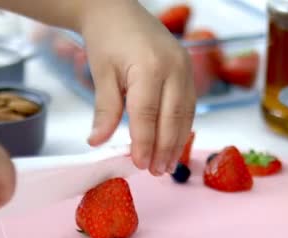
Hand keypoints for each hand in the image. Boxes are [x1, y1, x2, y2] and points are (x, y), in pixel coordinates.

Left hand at [80, 0, 195, 175]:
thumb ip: (104, 110)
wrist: (118, 11)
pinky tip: (174, 143)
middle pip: (172, 117)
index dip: (144, 142)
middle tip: (155, 172)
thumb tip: (97, 142)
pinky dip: (182, 127)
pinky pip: (189, 105)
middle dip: (164, 148)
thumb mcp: (101, 74)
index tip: (138, 164)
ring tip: (165, 165)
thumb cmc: (107, 39)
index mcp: (150, 67)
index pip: (147, 114)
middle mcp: (174, 67)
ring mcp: (185, 68)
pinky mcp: (187, 71)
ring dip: (176, 142)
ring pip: (186, 114)